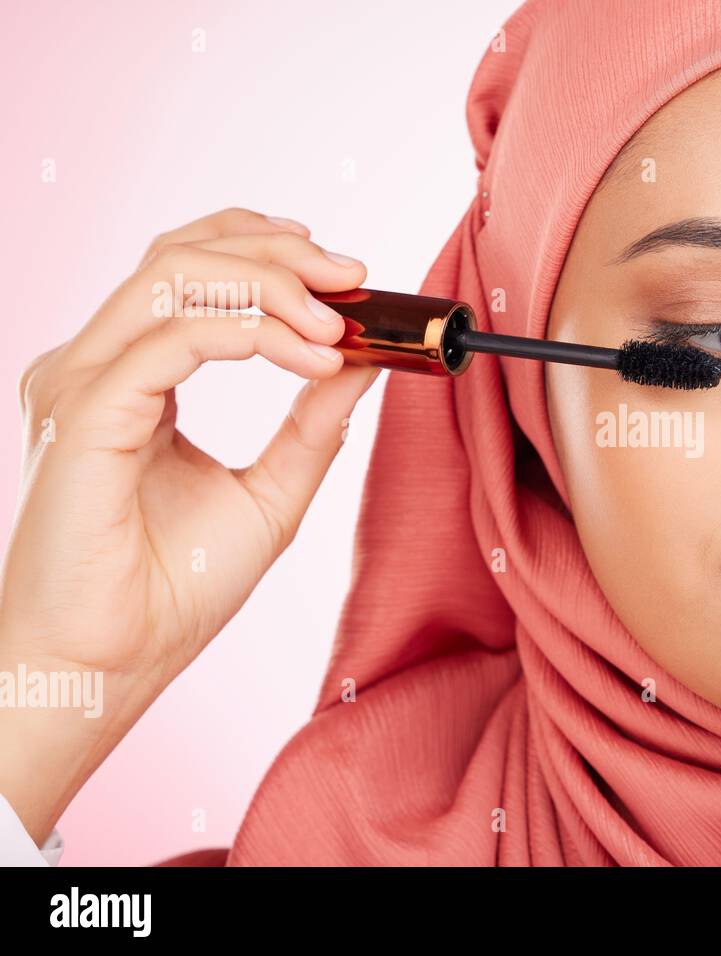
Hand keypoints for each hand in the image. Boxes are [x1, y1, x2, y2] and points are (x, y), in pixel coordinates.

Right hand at [0, 207, 380, 843]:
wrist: (109, 666)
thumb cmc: (174, 590)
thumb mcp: (271, 492)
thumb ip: (311, 424)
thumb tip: (363, 363)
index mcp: (131, 377)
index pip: (189, 269)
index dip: (268, 251)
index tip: (349, 275)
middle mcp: (98, 366)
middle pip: (182, 253)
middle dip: (279, 251)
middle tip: (352, 275)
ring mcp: (83, 384)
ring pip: (174, 276)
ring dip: (270, 284)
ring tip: (336, 323)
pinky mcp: (85, 415)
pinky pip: (171, 338)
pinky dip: (250, 333)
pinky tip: (307, 357)